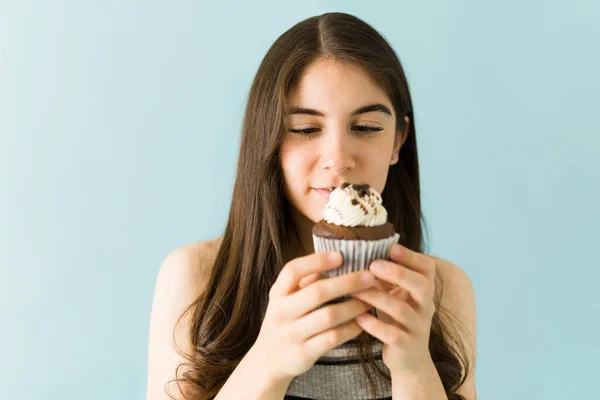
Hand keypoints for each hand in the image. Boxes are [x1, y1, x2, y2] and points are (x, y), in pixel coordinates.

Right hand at [249, 251, 376, 381]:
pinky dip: (351, 328)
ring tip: (371, 299)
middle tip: (369, 277)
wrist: (268, 361)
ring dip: (354, 306)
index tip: (340, 256)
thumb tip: (335, 258)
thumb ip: (305, 281)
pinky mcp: (303, 354)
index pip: (292, 270)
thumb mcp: (286, 299)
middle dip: (347, 282)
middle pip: (317, 292)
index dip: (316, 260)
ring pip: (329, 316)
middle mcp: (281, 312)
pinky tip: (363, 322)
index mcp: (277, 294)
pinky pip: (333, 338)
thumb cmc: (285, 322)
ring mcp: (292, 334)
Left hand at [350, 243, 436, 372]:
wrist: (409, 358)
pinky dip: (374, 326)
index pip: (428, 268)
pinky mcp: (407, 346)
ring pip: (402, 310)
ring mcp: (418, 328)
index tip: (390, 247)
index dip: (411, 256)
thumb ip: (387, 276)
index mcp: (424, 290)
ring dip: (378, 298)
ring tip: (356, 290)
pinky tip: (358, 318)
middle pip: (423, 286)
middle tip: (373, 265)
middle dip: (399, 273)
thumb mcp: (397, 295)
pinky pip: (393, 335)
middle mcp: (426, 307)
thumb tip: (361, 248)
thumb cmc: (397, 319)